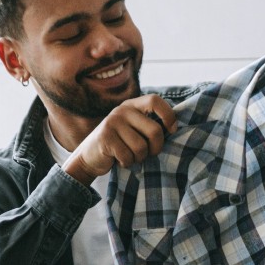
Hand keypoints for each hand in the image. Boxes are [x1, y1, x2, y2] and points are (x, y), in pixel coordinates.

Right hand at [62, 94, 176, 183]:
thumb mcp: (133, 128)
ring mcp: (112, 123)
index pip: (155, 100)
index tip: (171, 130)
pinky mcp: (105, 138)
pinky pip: (128, 156)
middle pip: (155, 131)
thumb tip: (175, 128)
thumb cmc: (119, 144)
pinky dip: (127, 163)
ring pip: (141, 147)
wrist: (89, 156)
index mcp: (132, 105)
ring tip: (130, 156)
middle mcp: (122, 110)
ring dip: (139, 158)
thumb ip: (149, 124)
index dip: (168, 115)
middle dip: (156, 148)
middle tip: (148, 154)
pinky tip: (119, 160)